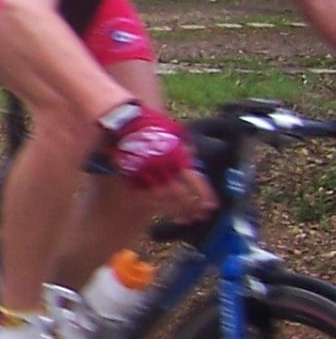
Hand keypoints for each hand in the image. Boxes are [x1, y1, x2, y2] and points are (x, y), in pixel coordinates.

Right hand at [101, 103, 215, 218]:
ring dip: (175, 211)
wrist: (126, 120)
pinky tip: (162, 210)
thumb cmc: (151, 123)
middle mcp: (164, 168)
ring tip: (183, 218)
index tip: (211, 206)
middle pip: (181, 195)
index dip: (205, 196)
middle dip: (191, 208)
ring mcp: (147, 174)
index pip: (196, 182)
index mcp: (177, 157)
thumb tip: (193, 157)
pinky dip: (156, 206)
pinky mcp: (133, 177)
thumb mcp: (174, 133)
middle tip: (199, 216)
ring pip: (164, 199)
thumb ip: (184, 148)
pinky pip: (146, 196)